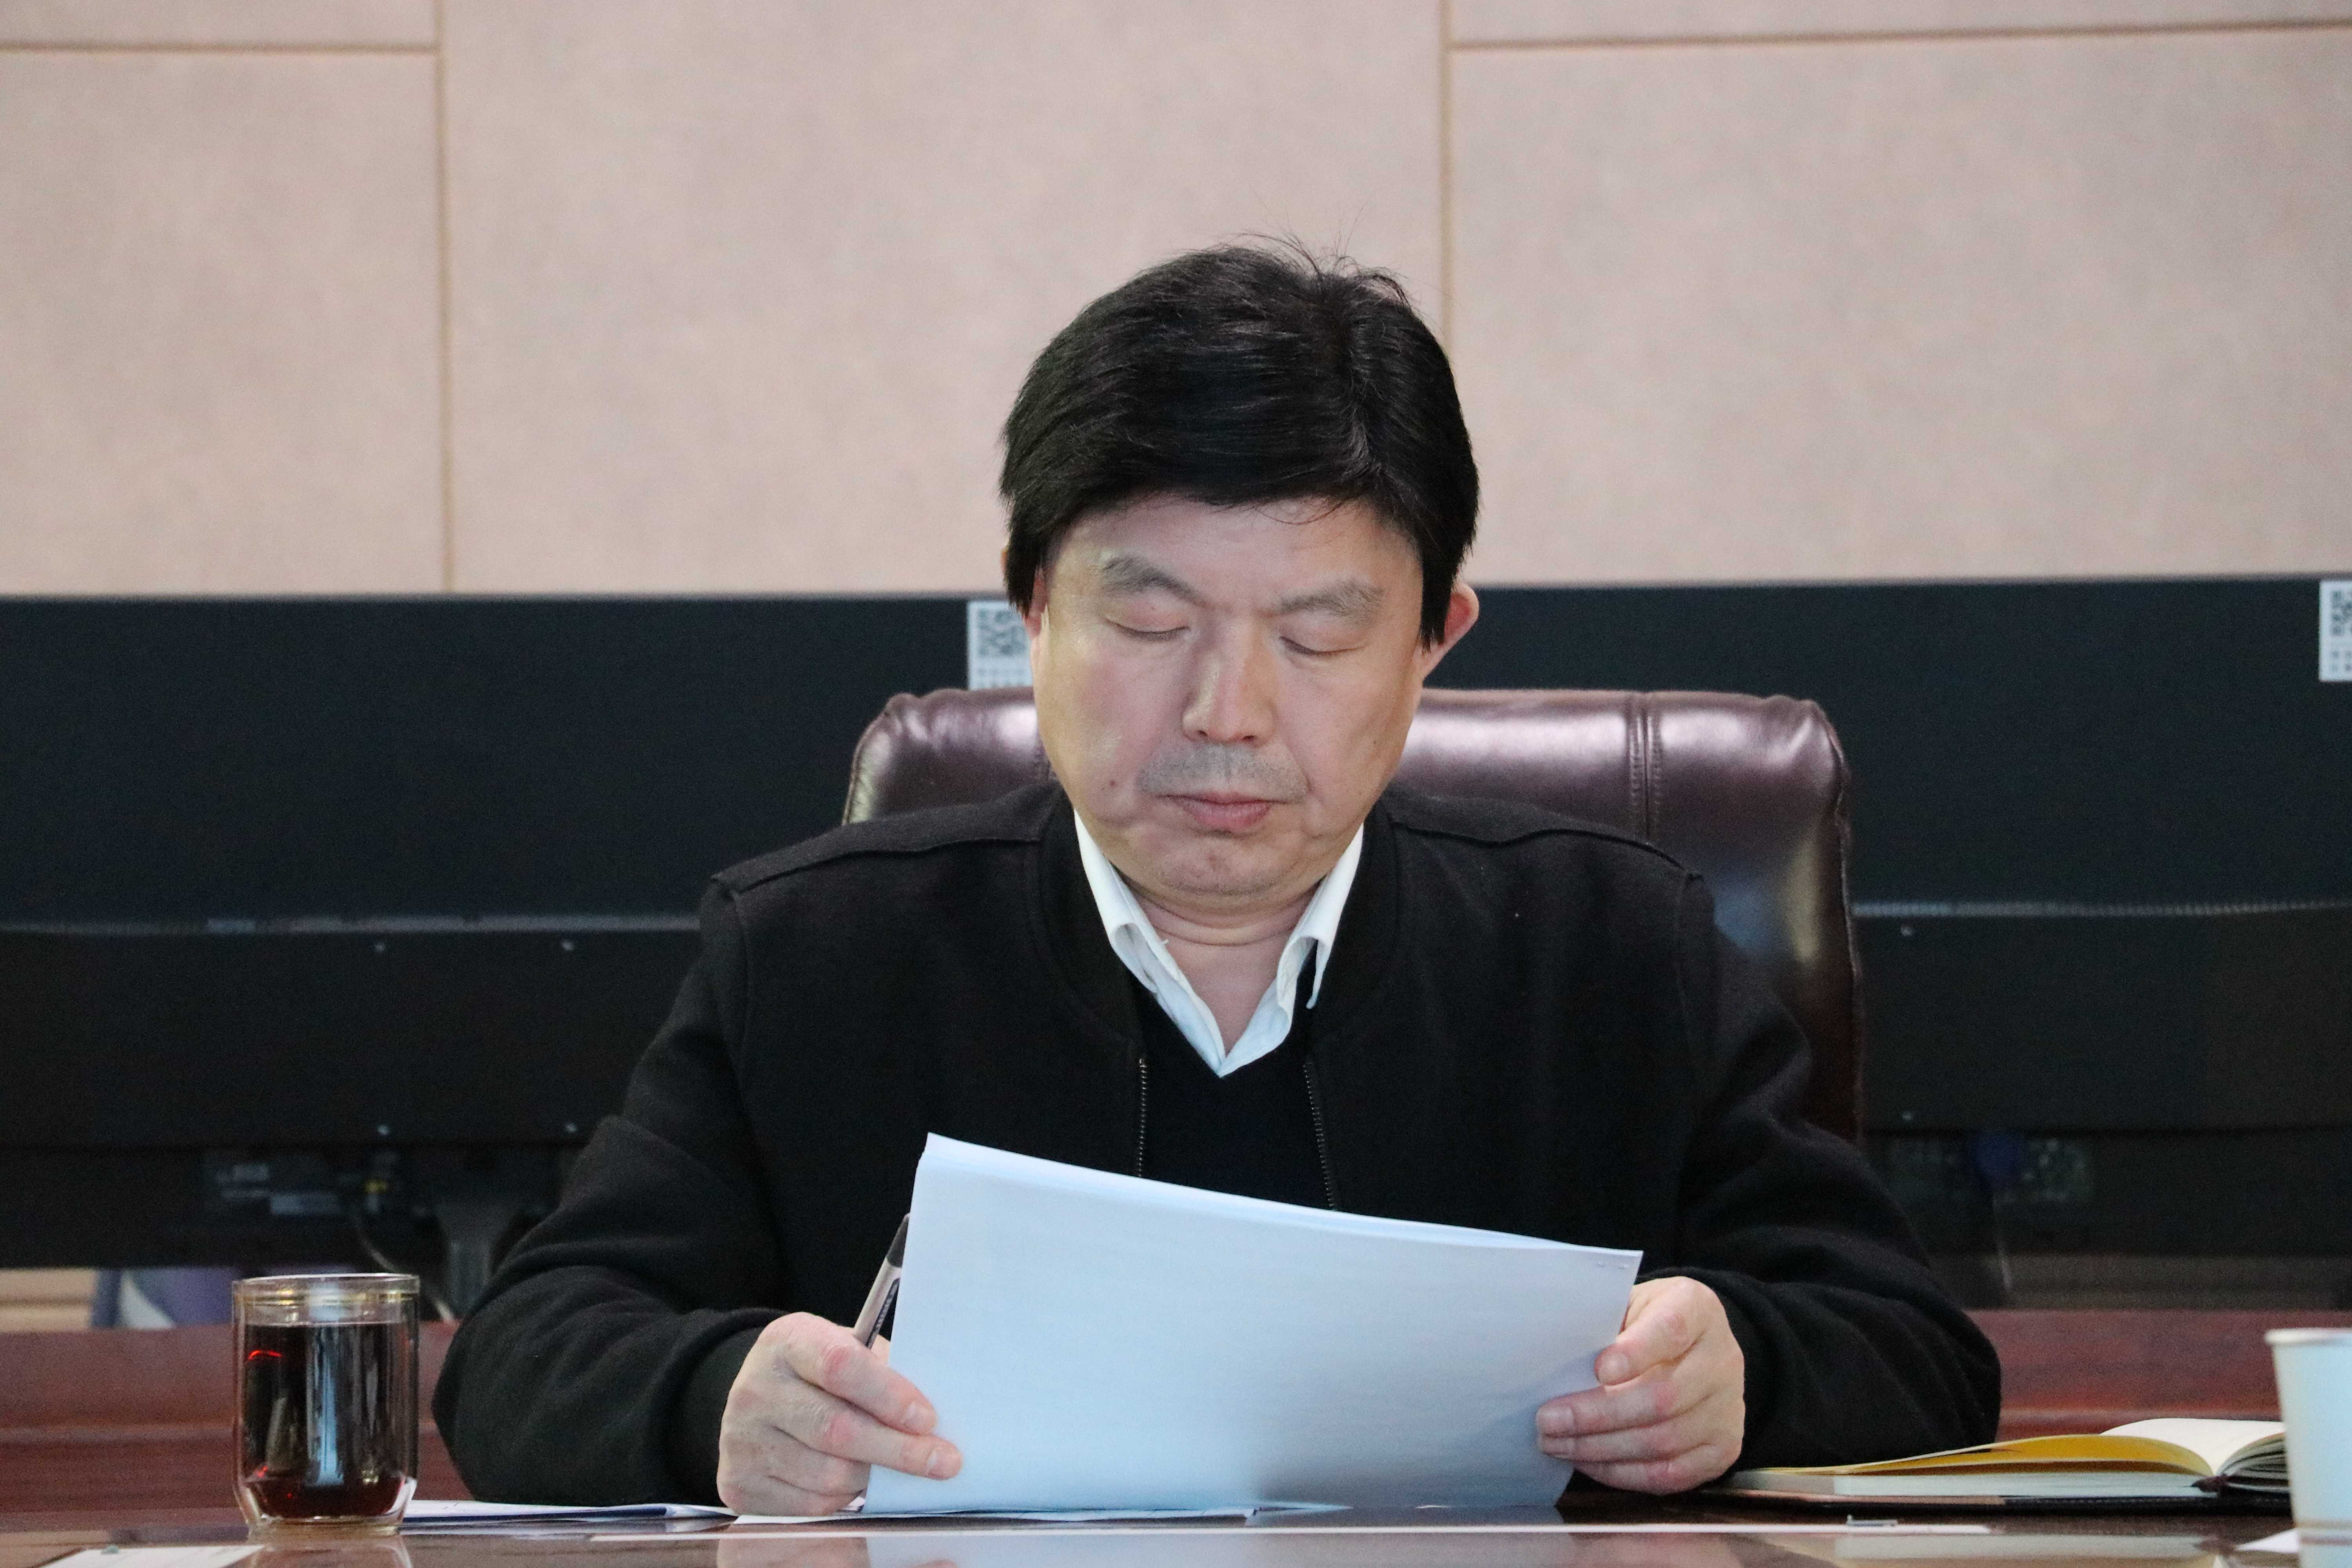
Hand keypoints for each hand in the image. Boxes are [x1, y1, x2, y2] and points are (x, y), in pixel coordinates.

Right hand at [716, 1313, 961, 1514]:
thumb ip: (882, 1373)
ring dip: (874, 1479)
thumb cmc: (816, 1371)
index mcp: (787, 1342)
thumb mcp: (844, 1347)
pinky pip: (810, 1504)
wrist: (755, 1395)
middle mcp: (755, 1389)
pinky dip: (845, 1498)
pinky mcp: (739, 1483)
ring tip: (898, 1470)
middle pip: (836, 1429)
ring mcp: (742, 1439)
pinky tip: (858, 1482)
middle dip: (899, 1450)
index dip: (889, 1395)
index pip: (840, 1366)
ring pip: (827, 1474)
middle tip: (943, 1461)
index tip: (928, 1419)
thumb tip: (930, 1420)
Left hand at [1536, 1276, 1743, 1492]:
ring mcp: (1727, 1408)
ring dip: (1601, 1449)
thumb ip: (1602, 1326)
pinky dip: (1623, 1473)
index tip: (1597, 1370)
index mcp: (1696, 1309)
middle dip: (1597, 1415)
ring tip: (1556, 1444)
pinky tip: (1588, 1462)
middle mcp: (1721, 1359)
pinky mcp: (1723, 1448)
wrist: (1697, 1348)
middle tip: (1548, 1422)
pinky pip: (1671, 1474)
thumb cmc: (1645, 1323)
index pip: (1670, 1330)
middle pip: (1663, 1397)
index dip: (1634, 1353)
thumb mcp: (1628, 1304)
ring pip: (1663, 1441)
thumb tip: (1554, 1361)